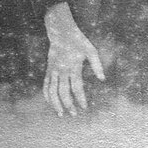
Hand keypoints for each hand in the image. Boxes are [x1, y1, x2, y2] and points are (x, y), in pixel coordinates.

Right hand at [43, 2, 104, 116]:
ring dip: (55, 104)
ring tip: (61, 114)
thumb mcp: (91, 50)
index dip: (80, 98)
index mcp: (74, 66)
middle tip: (74, 114)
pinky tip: (51, 103)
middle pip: (63, 91)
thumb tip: (103, 79)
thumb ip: (97, 65)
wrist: (61, 32)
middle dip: (68, 104)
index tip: (84, 107)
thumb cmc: (79, 41)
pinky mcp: (48, 70)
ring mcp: (53, 70)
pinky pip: (45, 85)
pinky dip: (47, 96)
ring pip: (52, 91)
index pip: (76, 86)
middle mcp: (62, 70)